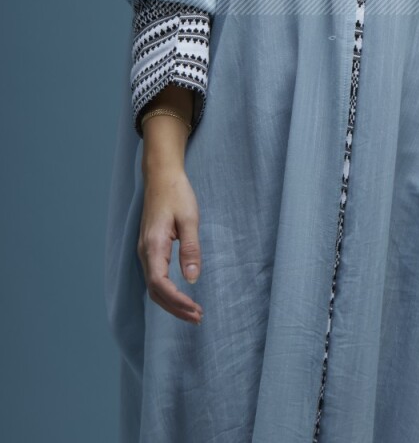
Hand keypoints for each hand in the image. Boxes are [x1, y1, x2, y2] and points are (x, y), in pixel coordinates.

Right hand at [138, 166, 203, 324]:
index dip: (176, 300)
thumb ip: (190, 249)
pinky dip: (167, 292)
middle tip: (198, 317)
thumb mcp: (190, 218)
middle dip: (175, 308)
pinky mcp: (149, 249)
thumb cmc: (176, 194)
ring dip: (172, 302)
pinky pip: (155, 277)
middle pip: (155, 291)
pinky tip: (180, 296)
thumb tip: (192, 278)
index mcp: (153, 245)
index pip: (159, 283)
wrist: (161, 176)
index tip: (195, 309)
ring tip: (193, 312)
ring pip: (154, 287)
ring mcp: (144, 251)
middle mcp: (144, 252)